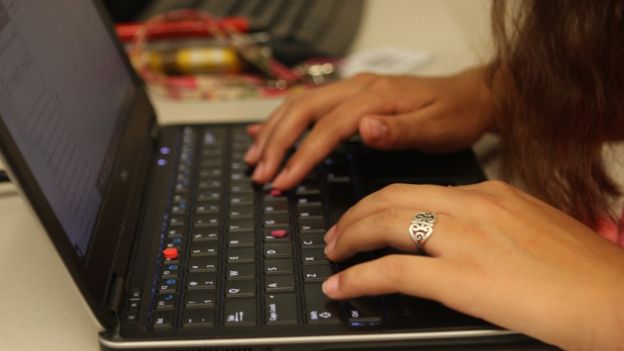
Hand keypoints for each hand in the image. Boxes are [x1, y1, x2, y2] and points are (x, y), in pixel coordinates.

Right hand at [245, 67, 494, 188]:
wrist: (471, 95)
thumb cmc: (456, 115)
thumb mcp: (437, 127)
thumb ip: (400, 129)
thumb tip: (365, 128)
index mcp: (376, 97)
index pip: (328, 126)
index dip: (302, 154)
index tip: (283, 180)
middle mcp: (358, 87)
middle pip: (303, 109)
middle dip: (276, 142)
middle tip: (260, 173)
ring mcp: (352, 89)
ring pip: (300, 103)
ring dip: (273, 129)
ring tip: (253, 157)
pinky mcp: (352, 96)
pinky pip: (308, 103)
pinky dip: (282, 118)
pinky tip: (264, 130)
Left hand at [321, 181, 623, 348]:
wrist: (618, 299)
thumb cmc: (584, 273)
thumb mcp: (533, 229)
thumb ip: (494, 225)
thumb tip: (460, 239)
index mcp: (491, 194)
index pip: (419, 189)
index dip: (382, 203)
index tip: (367, 217)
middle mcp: (473, 206)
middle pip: (392, 198)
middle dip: (356, 215)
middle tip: (338, 234)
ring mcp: (466, 239)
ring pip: (386, 224)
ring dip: (350, 238)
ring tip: (334, 253)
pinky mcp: (462, 277)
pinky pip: (393, 271)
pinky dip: (359, 277)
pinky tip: (342, 287)